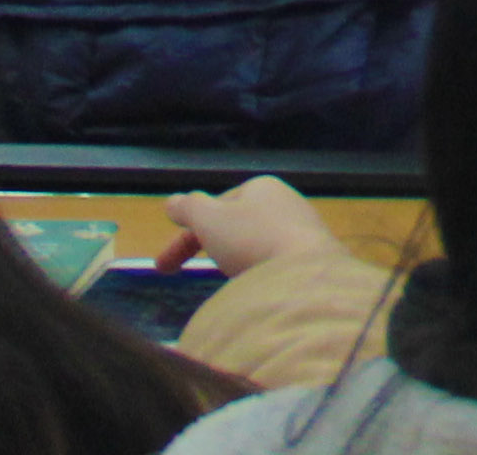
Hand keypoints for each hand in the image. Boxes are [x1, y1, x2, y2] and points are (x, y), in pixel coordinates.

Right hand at [158, 176, 335, 278]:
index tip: (163, 267)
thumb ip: (188, 208)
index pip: (214, 208)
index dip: (185, 236)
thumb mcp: (209, 218)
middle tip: (187, 274)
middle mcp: (286, 203)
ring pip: (255, 245)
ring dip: (234, 261)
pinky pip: (275, 264)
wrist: (307, 275)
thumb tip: (173, 202)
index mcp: (261, 187)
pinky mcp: (314, 259)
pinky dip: (258, 274)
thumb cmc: (253, 239)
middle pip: (235, 226)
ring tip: (226, 282)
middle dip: (209, 247)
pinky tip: (254, 288)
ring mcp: (303, 231)